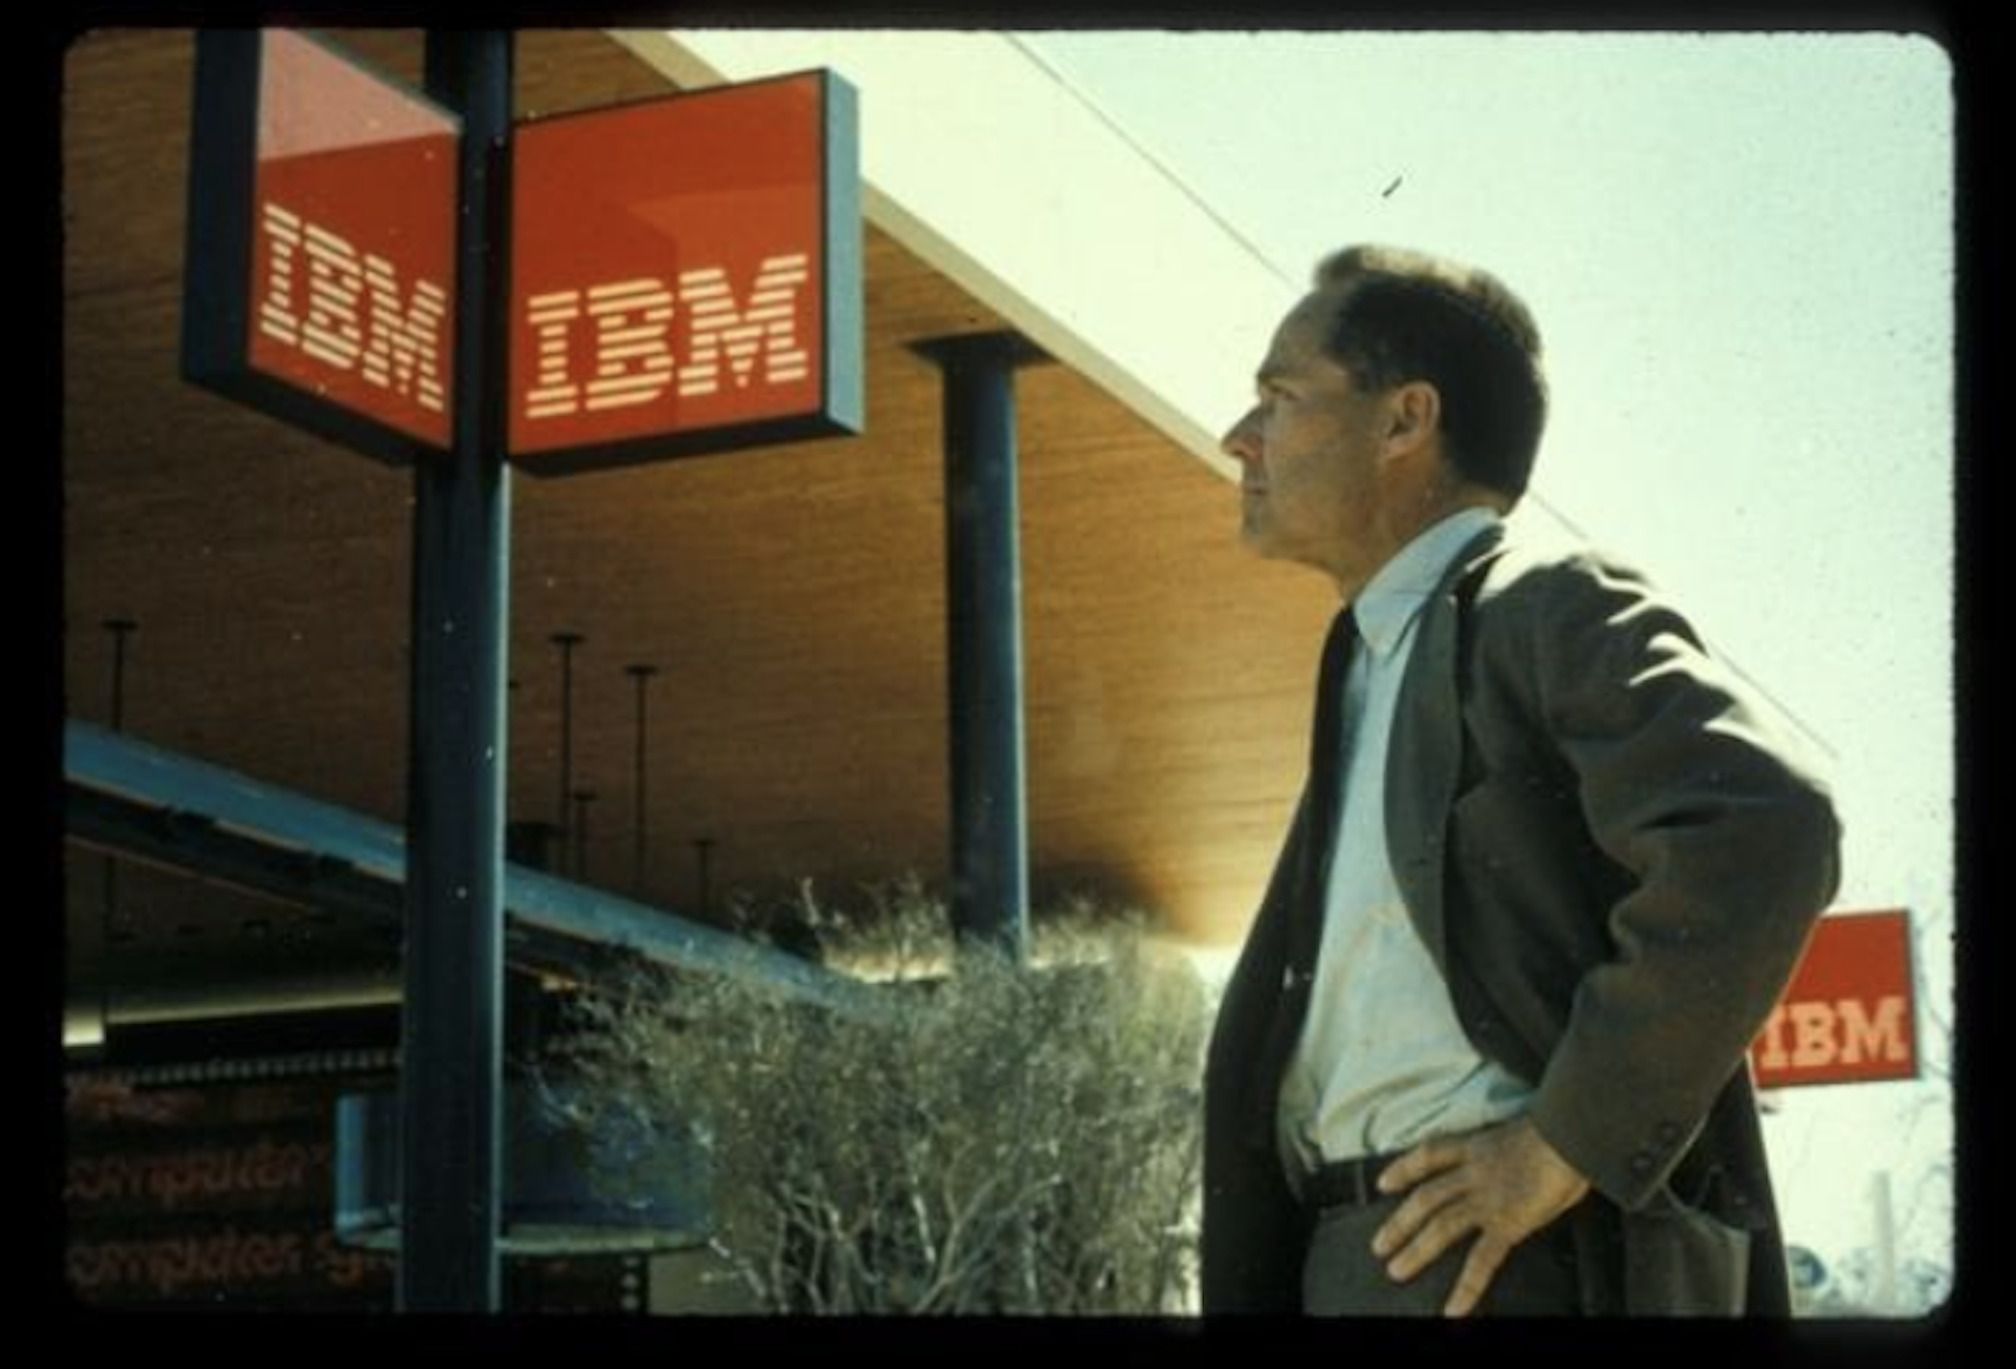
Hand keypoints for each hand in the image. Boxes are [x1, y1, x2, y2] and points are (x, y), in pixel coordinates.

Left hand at [1369, 1116, 1590, 1316]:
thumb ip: (1511, 1154)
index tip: (1383, 1182)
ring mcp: (1488, 1199)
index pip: (1429, 1155)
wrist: (1572, 1133)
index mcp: (1478, 1146)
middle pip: (1426, 1198)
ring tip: (1396, 1271)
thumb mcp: (1525, 1133)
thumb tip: (1519, 1166)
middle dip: (1399, 1223)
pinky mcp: (1508, 1223)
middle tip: (1378, 1246)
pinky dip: (1466, 1286)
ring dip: (1416, 1251)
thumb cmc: (1561, 1131)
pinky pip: (1481, 1259)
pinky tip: (1454, 1308)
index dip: (1403, 1168)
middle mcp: (1475, 1173)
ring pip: (1441, 1227)